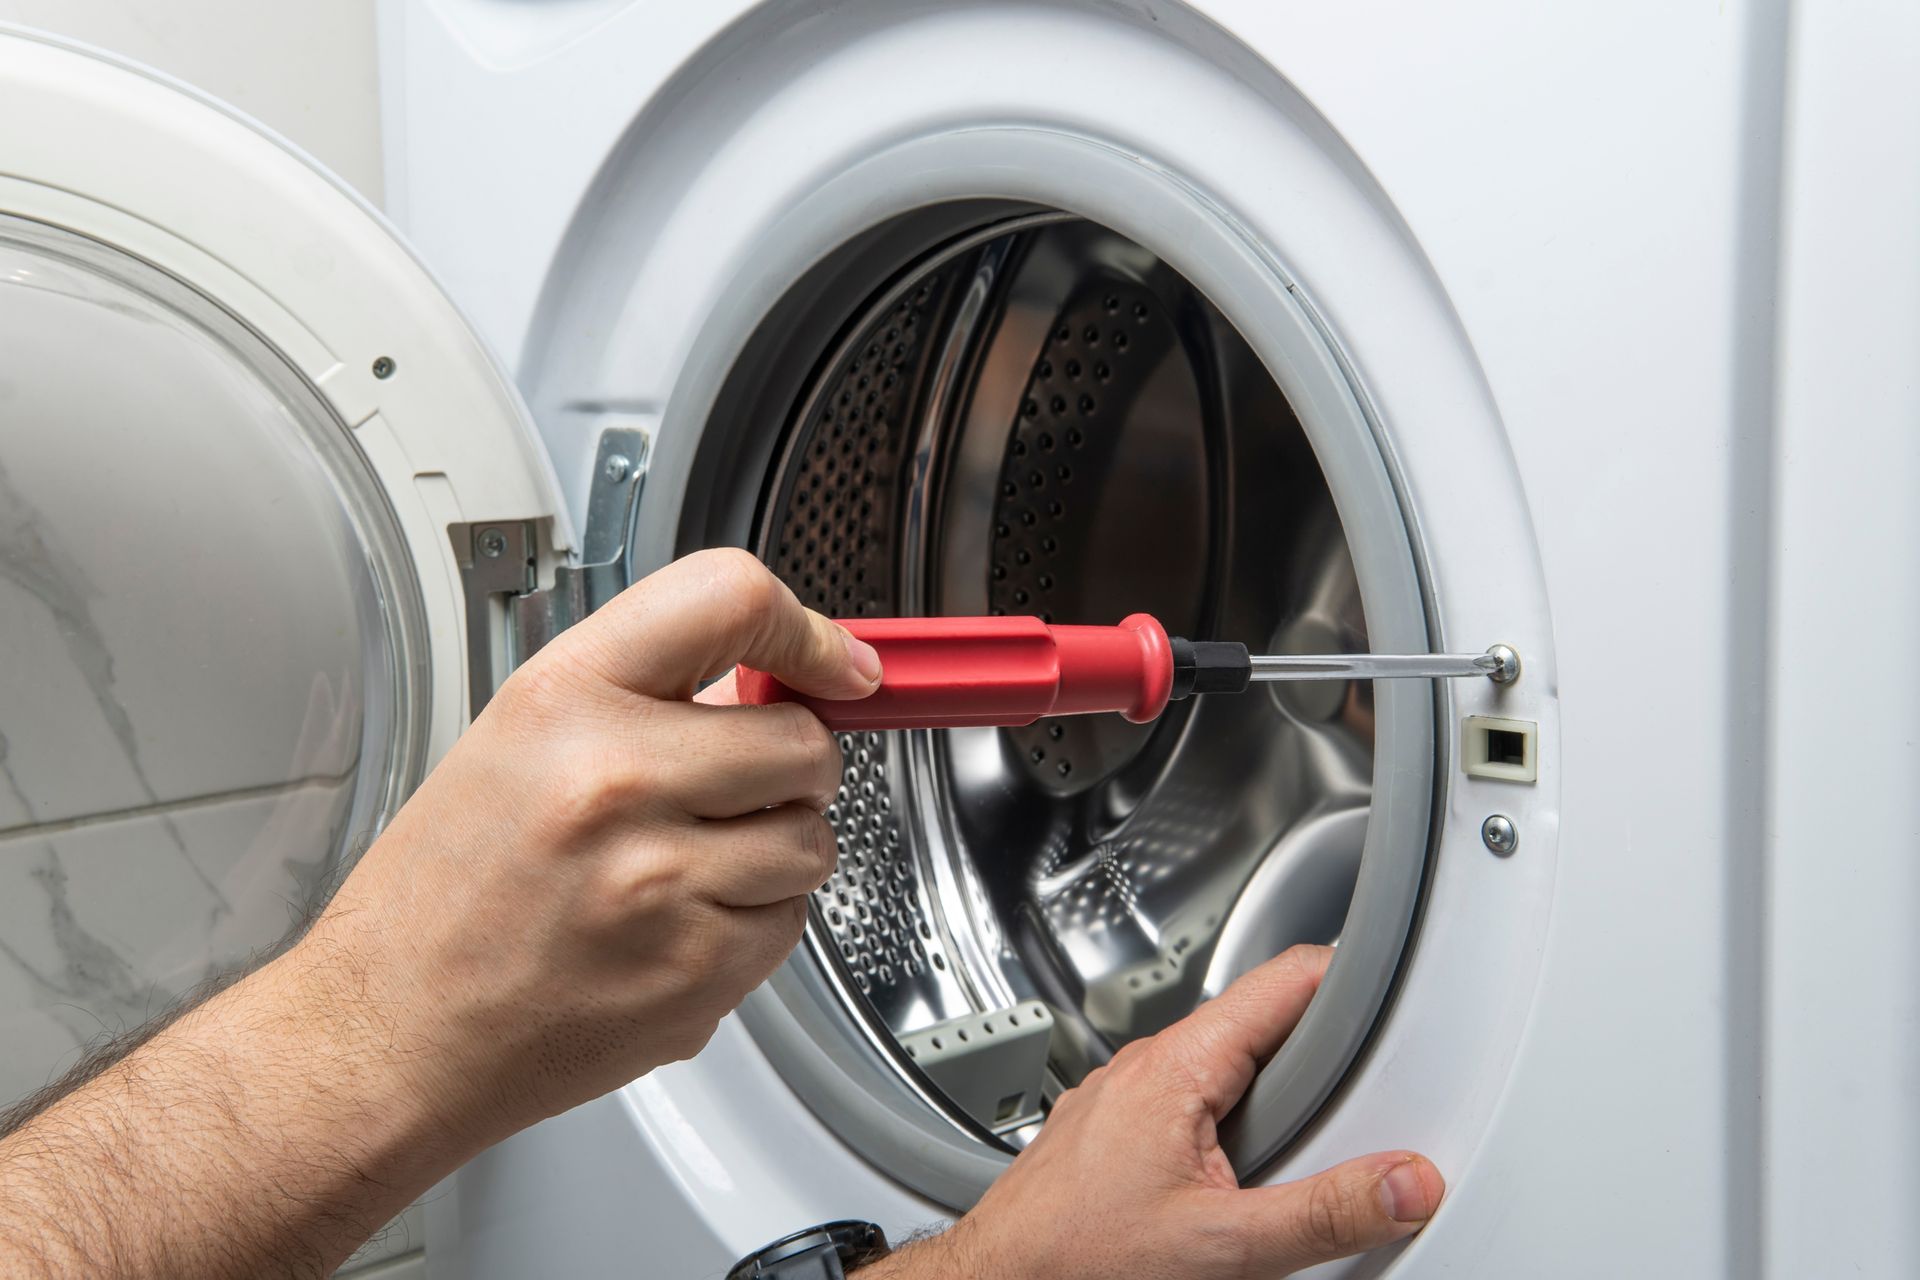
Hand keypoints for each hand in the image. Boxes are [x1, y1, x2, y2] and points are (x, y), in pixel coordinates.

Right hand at [303, 548, 880, 1145]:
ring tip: (687, 867)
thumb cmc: (447, 889)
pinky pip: (791, 923)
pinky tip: (675, 926)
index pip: (731, 600)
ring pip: (812, 839)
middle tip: (732, 790)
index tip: (836, 664)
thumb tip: (776, 680)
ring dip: (777, 849)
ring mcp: (660, 881)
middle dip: (791, 767)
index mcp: (565, 699)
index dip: (806, 632)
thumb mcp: (519, 737)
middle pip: (804, 741)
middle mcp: (615, 779)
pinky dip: (755, 924)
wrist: (392, 1030)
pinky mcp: (695, 970)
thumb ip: (646, 691)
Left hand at [869, 946, 1443, 1277]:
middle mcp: (1145, 1066)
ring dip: (1271, 1097)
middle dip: (1317, 1058)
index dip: (1347, 975)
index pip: (1281, 981)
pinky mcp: (1116, 1132)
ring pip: (1222, 1070)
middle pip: (1259, 1027)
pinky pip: (1189, 1105)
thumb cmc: (1075, 1257)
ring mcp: (1126, 1096)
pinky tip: (1239, 1177)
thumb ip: (1325, 1214)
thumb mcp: (1223, 1246)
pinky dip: (1228, 1126)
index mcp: (1177, 1065)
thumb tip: (1404, 1184)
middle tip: (1371, 1093)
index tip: (1399, 987)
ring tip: (1312, 1144)